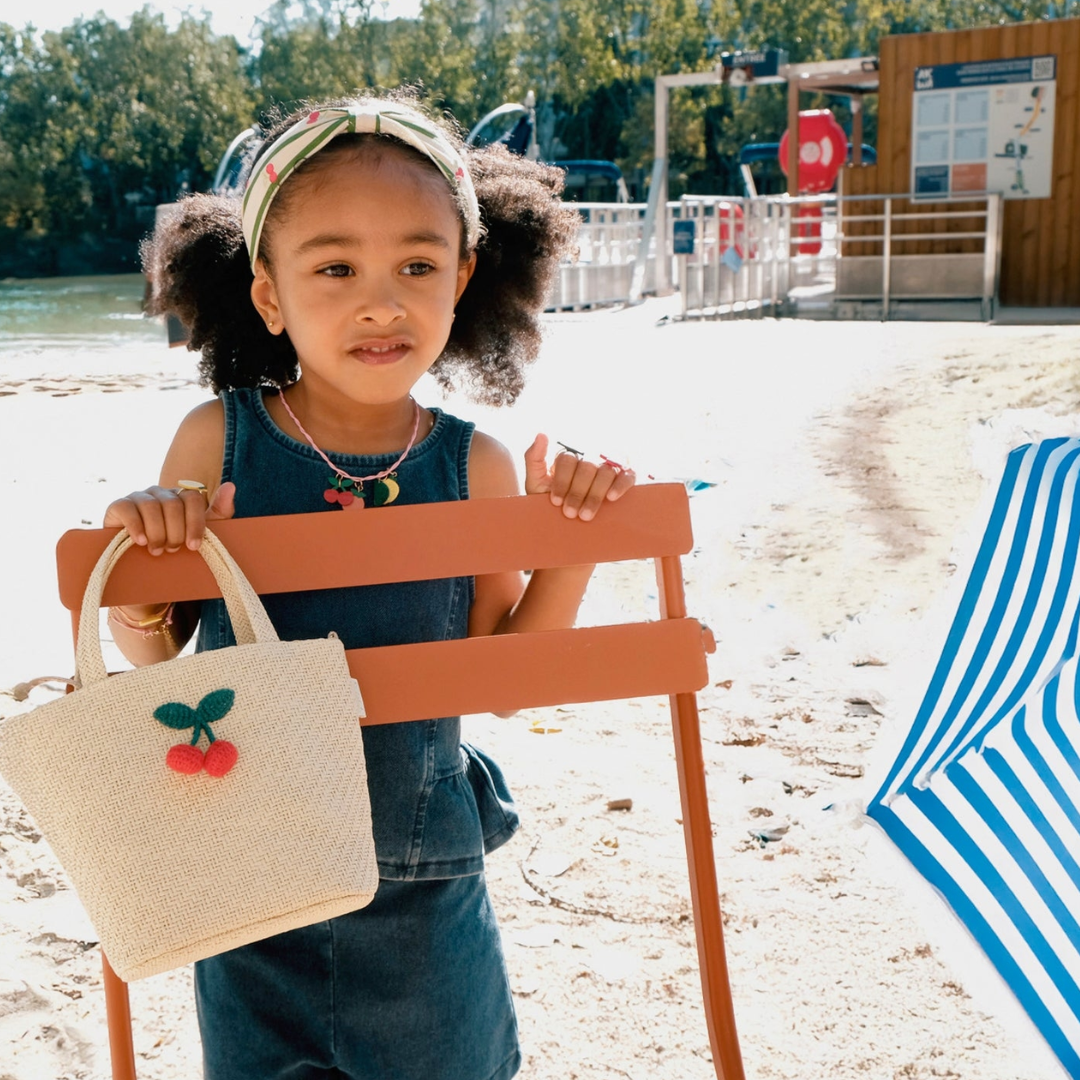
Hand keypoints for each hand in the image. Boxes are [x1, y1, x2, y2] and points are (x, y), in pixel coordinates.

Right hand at [103, 482, 235, 555]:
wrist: (142, 561)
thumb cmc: (175, 545)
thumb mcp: (201, 532)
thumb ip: (220, 511)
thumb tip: (230, 485)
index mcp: (181, 496)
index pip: (193, 498)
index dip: (195, 523)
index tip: (194, 546)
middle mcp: (161, 492)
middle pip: (173, 504)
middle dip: (175, 532)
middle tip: (173, 550)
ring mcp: (139, 496)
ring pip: (152, 507)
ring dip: (157, 532)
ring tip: (157, 550)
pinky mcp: (119, 505)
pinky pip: (128, 509)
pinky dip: (136, 526)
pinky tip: (141, 541)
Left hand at [523, 434, 634, 519]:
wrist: (568, 527)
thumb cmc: (551, 504)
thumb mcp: (536, 482)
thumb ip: (533, 459)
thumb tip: (542, 434)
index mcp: (569, 457)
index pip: (568, 460)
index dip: (562, 482)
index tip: (555, 502)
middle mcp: (590, 457)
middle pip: (587, 467)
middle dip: (577, 492)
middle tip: (570, 514)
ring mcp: (609, 466)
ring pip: (606, 472)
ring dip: (595, 495)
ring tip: (586, 515)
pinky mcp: (626, 476)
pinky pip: (628, 475)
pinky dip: (620, 485)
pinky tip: (611, 498)